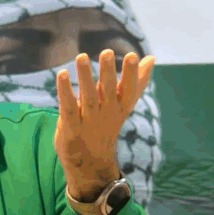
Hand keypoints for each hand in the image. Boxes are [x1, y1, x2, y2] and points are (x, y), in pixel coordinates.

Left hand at [55, 50, 154, 201]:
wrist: (92, 162)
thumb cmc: (107, 126)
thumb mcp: (123, 105)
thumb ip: (136, 82)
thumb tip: (151, 58)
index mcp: (120, 107)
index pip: (129, 89)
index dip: (131, 74)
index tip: (132, 55)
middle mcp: (107, 113)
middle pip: (109, 91)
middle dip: (108, 72)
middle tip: (107, 51)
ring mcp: (89, 120)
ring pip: (88, 97)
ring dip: (85, 77)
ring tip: (81, 56)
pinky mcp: (71, 126)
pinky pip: (69, 107)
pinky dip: (65, 92)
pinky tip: (62, 74)